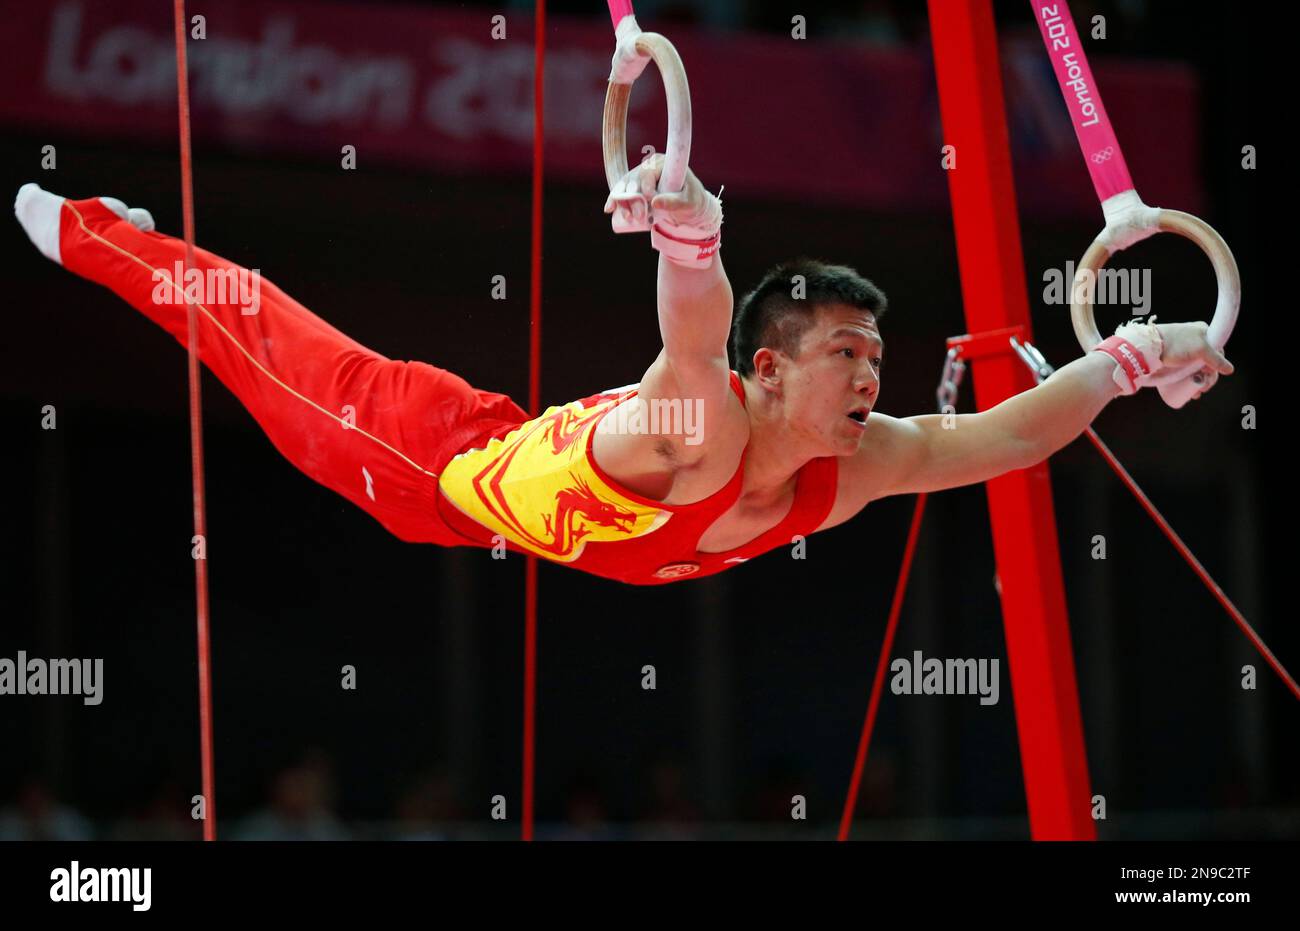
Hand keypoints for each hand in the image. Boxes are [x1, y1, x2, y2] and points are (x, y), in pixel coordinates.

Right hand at [603, 153, 721, 239]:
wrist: (688, 206)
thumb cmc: (691, 201)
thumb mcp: (687, 203)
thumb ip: (673, 202)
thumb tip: (654, 201)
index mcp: (663, 163)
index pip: (648, 172)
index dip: (645, 186)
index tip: (649, 200)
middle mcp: (649, 166)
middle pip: (634, 180)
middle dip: (633, 199)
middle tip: (640, 216)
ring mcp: (640, 176)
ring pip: (625, 187)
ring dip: (623, 203)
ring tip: (629, 218)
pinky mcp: (634, 187)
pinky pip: (621, 192)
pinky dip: (614, 200)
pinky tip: (609, 209)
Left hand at [1154, 320, 1233, 398]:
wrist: (1149, 346)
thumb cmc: (1176, 344)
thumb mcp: (1200, 350)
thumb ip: (1216, 359)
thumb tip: (1229, 370)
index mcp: (1203, 332)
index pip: (1217, 351)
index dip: (1217, 365)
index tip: (1211, 375)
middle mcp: (1195, 340)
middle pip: (1208, 362)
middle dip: (1207, 377)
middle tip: (1203, 388)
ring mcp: (1184, 351)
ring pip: (1197, 369)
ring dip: (1199, 382)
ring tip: (1196, 393)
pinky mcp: (1174, 360)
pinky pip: (1186, 371)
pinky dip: (1190, 381)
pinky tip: (1191, 391)